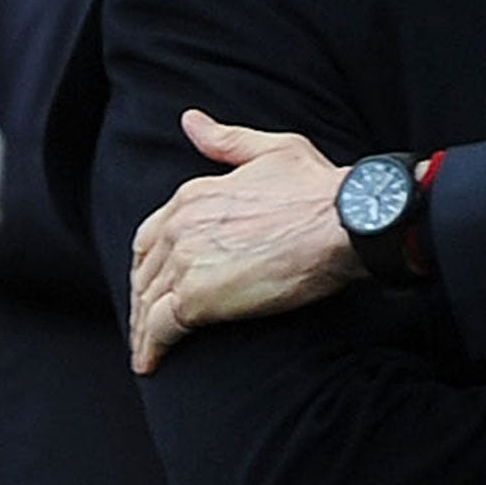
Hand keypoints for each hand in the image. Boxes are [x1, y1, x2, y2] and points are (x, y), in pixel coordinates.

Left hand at [127, 109, 365, 373]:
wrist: (342, 223)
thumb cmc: (319, 188)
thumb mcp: (272, 150)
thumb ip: (225, 141)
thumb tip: (190, 121)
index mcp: (193, 195)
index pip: (152, 234)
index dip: (149, 261)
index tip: (153, 279)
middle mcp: (180, 227)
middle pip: (145, 270)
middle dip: (142, 296)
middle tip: (147, 321)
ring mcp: (185, 264)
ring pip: (147, 301)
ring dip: (142, 326)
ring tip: (147, 348)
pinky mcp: (195, 300)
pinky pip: (159, 329)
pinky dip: (150, 348)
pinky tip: (150, 363)